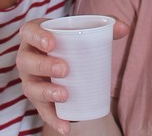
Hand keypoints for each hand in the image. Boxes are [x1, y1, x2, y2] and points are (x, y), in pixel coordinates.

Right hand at [17, 17, 128, 134]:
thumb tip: (125, 28)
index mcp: (34, 35)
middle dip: (43, 66)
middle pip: (26, 62)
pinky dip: (53, 119)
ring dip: (46, 93)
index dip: (37, 37)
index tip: (52, 43)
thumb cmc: (71, 39)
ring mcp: (30, 79)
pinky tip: (66, 126)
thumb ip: (105, 26)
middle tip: (64, 69)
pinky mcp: (37, 99)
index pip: (28, 32)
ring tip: (64, 95)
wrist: (65, 58)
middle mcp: (27, 57)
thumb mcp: (84, 29)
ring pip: (30, 88)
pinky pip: (42, 111)